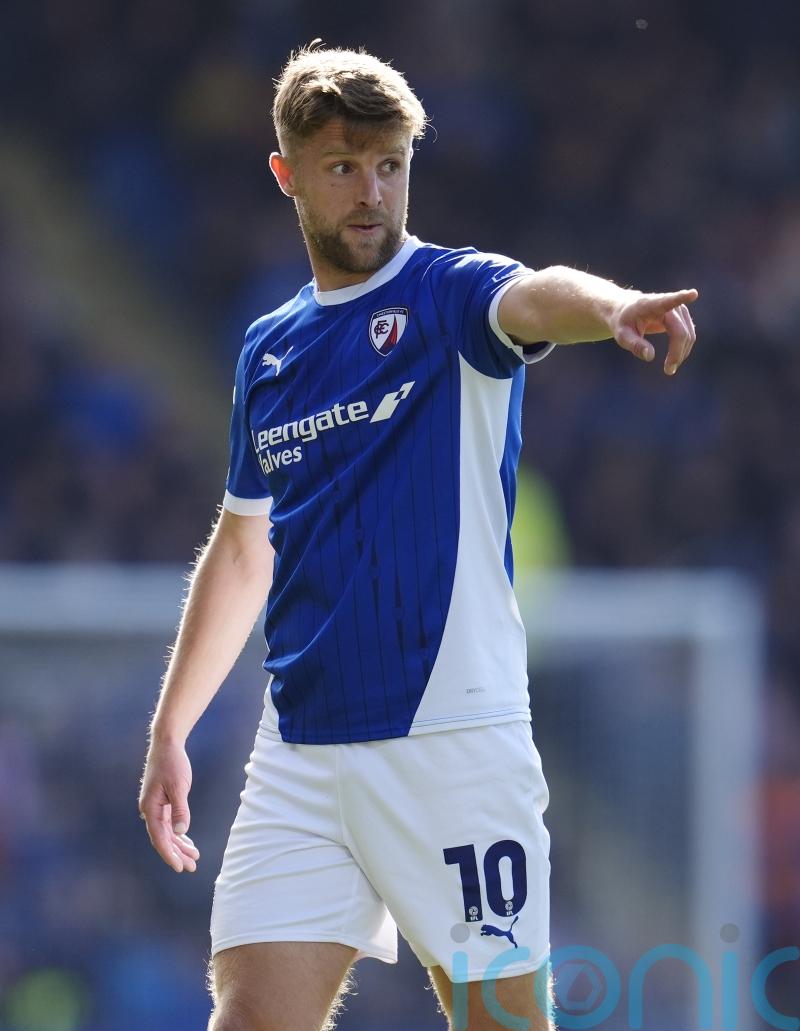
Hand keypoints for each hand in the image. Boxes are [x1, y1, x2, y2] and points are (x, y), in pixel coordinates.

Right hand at [138, 738, 199, 872]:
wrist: (167, 745)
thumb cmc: (172, 763)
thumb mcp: (178, 786)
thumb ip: (180, 809)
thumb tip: (180, 832)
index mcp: (150, 808)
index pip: (159, 838)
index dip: (169, 854)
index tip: (179, 867)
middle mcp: (150, 810)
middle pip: (163, 838)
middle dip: (177, 854)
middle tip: (191, 867)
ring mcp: (155, 807)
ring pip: (167, 832)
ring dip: (179, 845)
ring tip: (193, 858)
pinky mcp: (162, 802)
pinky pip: (169, 823)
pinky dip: (178, 833)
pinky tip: (186, 841)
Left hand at [611, 288, 697, 374]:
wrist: (628, 311)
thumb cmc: (624, 322)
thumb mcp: (621, 335)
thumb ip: (634, 344)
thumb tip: (650, 356)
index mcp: (651, 304)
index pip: (668, 301)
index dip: (681, 298)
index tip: (693, 293)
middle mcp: (669, 305)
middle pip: (680, 331)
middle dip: (677, 352)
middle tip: (668, 371)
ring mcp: (679, 310)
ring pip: (688, 335)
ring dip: (681, 353)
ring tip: (669, 368)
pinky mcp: (683, 317)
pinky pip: (689, 335)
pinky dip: (683, 349)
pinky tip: (674, 360)